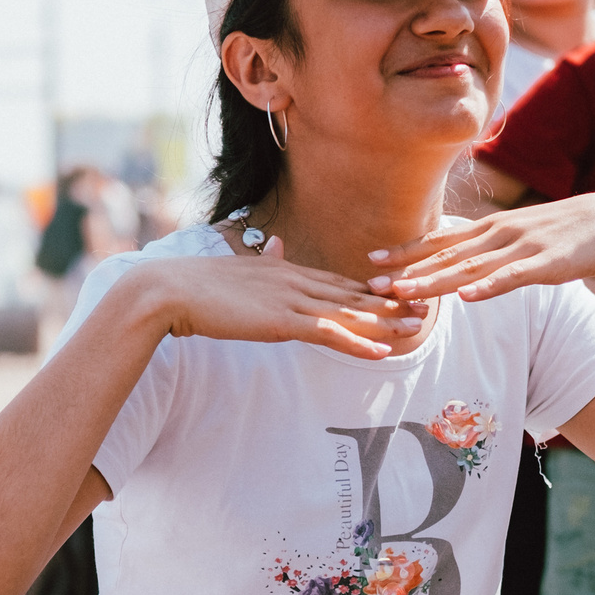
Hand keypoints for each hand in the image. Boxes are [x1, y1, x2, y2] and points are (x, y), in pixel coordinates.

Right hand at [137, 238, 420, 359]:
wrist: (170, 291)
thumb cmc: (196, 285)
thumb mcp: (240, 268)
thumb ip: (266, 260)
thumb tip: (279, 244)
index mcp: (285, 269)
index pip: (336, 280)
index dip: (369, 288)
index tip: (397, 291)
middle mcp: (294, 280)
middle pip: (352, 293)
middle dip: (389, 300)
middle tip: (423, 304)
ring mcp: (290, 300)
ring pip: (349, 312)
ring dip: (385, 321)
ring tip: (417, 327)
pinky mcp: (282, 321)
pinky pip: (330, 333)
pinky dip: (358, 341)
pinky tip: (382, 350)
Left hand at [368, 192, 594, 303]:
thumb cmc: (570, 234)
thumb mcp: (525, 237)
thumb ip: (495, 250)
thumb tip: (467, 267)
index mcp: (494, 228)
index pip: (441, 240)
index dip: (406, 251)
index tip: (372, 260)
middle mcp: (501, 234)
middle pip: (446, 255)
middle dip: (407, 270)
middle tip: (372, 284)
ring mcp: (523, 248)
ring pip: (470, 268)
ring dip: (435, 281)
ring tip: (405, 293)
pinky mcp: (547, 264)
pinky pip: (512, 278)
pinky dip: (488, 287)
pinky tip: (466, 298)